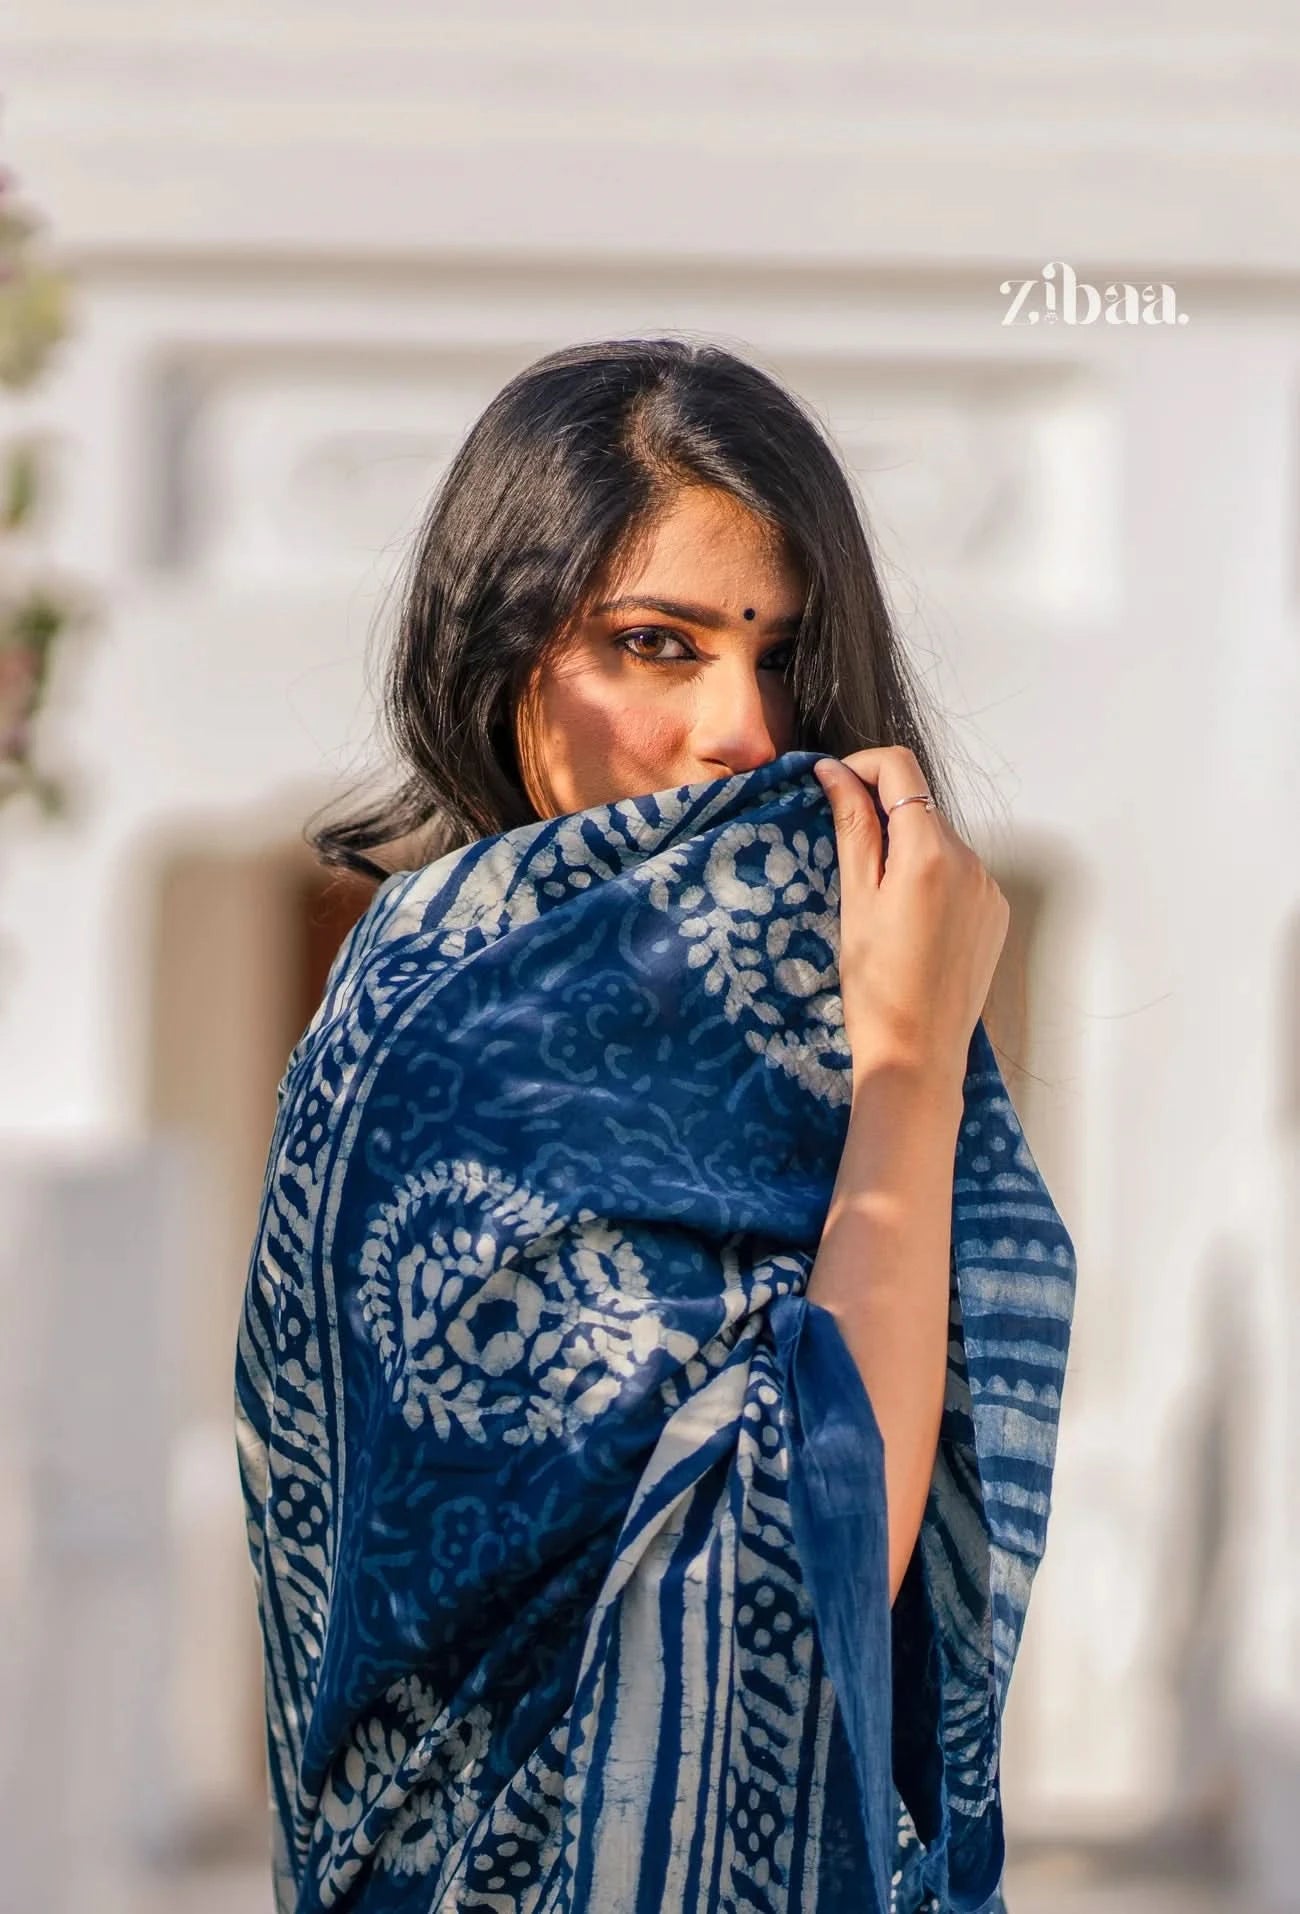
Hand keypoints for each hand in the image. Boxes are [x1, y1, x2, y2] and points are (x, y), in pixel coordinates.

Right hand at [810, 747, 1009, 1087]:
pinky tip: (908, 921)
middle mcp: (970, 860)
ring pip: (938, 841)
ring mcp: (988, 887)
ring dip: (905, 849)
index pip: (901, 768)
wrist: (917, 1053)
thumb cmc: (874, 985)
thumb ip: (852, 826)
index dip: (861, 767)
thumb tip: (835, 772)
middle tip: (843, 855)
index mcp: (929, 851)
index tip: (833, 788)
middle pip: (920, 805)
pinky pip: (958, 874)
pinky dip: (930, 878)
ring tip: (876, 901)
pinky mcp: (995, 913)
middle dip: (880, 814)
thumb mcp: (854, 899)